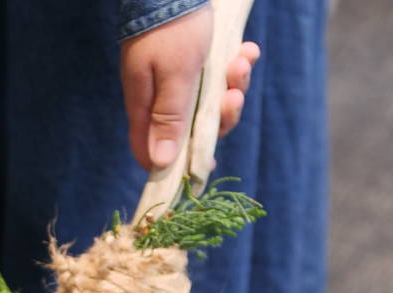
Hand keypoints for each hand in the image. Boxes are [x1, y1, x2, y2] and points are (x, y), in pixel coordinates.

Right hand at [120, 7, 260, 171]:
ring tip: (242, 61)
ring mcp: (178, 80)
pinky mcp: (196, 62)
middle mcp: (159, 98)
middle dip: (220, 118)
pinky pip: (219, 78)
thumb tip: (160, 164)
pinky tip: (246, 50)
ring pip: (211, 104)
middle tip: (234, 97)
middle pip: (191, 130)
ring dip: (234, 87)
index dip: (175, 165)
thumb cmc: (172, 27)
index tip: (205, 166)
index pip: (150, 151)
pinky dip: (236, 67)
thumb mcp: (175, 76)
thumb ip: (169, 119)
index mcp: (145, 106)